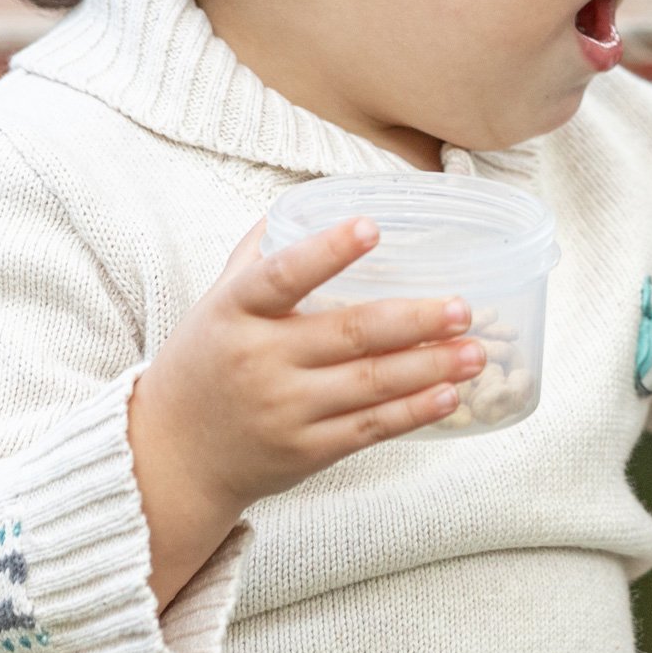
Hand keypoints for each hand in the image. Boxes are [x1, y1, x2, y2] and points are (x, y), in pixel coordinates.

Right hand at [128, 218, 483, 605]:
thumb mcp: (218, 301)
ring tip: (477, 351)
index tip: (371, 227)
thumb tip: (316, 196)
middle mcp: (260, 359)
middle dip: (415, 320)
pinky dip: (414, 411)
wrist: (173, 456)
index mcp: (235, 311)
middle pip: (349, 334)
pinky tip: (450, 394)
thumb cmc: (208, 360)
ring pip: (370, 384)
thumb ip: (263, 254)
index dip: (327, 251)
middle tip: (464, 307)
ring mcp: (285, 409)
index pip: (281, 275)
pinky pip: (370, 428)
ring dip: (431, 367)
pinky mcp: (306, 450)